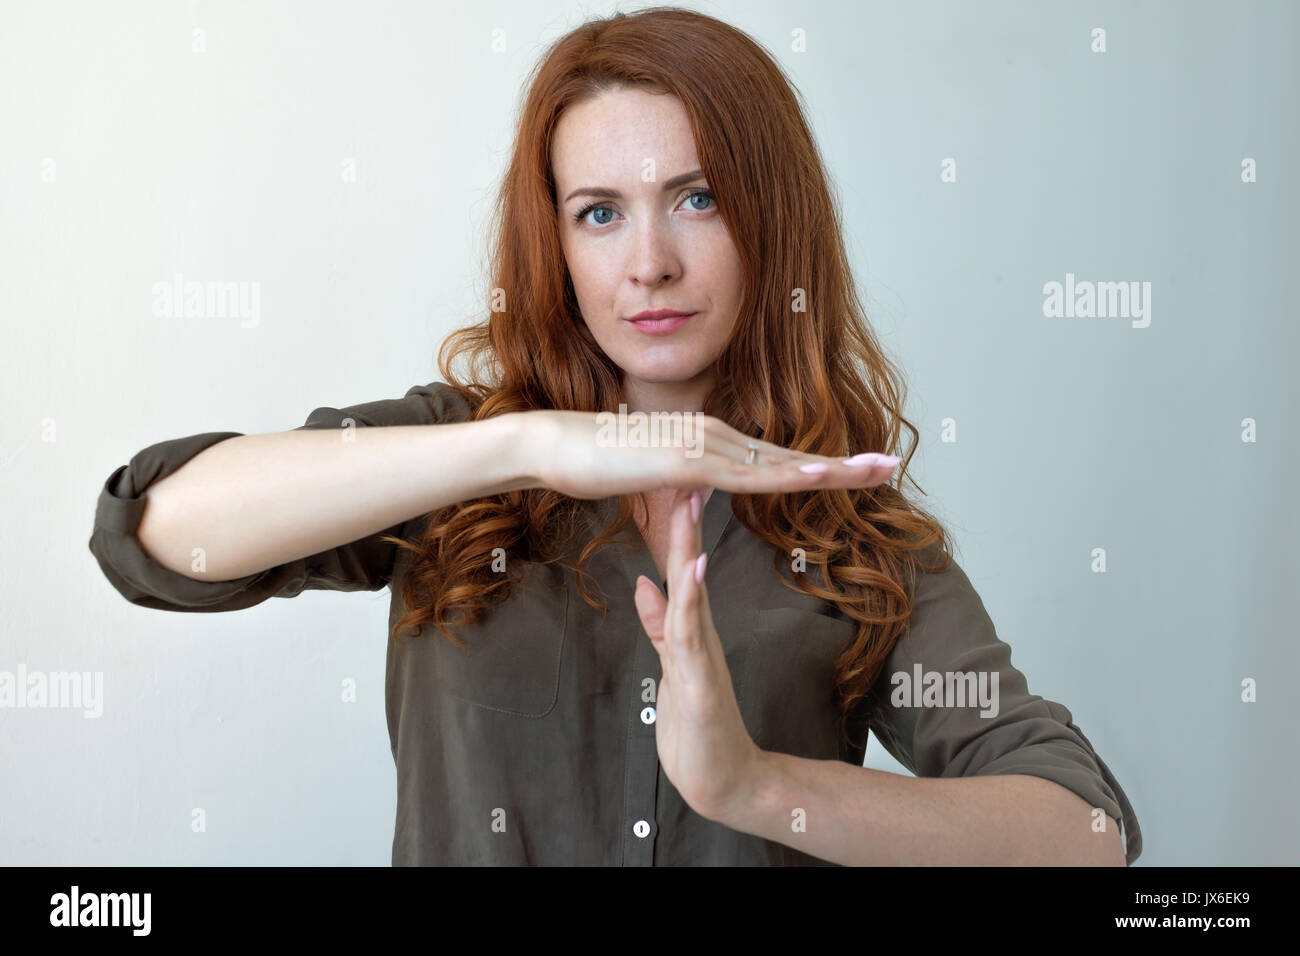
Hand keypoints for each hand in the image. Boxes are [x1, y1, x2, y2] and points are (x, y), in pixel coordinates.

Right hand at [523, 409, 899, 500]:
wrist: (554, 446)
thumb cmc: (594, 464)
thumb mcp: (648, 485)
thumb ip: (675, 493)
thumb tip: (688, 502)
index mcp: (709, 441)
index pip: (774, 458)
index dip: (817, 466)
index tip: (856, 469)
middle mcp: (715, 435)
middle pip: (790, 455)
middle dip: (843, 462)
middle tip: (892, 464)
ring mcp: (704, 444)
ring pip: (780, 462)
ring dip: (831, 467)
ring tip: (877, 469)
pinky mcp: (687, 459)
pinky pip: (747, 473)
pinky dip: (788, 475)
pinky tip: (820, 477)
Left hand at [632, 485, 761, 823]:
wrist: (724, 782)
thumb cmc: (698, 726)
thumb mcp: (671, 664)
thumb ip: (660, 624)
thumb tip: (644, 583)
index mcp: (691, 629)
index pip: (682, 567)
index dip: (674, 526)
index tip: (672, 479)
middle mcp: (700, 634)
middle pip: (690, 569)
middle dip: (684, 522)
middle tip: (686, 470)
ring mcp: (702, 656)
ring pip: (692, 593)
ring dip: (687, 550)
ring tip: (687, 507)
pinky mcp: (701, 682)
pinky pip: (691, 636)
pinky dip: (688, 602)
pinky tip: (691, 573)